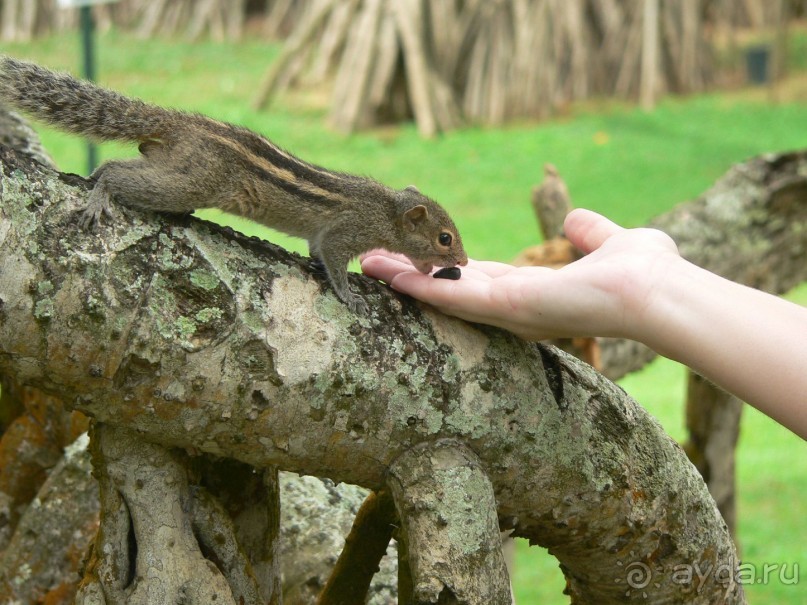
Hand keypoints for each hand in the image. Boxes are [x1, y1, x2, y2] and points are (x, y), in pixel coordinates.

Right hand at [361, 209, 682, 341]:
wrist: (660, 292)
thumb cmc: (647, 275)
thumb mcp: (612, 242)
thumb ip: (590, 233)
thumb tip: (578, 219)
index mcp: (534, 291)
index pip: (480, 278)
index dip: (448, 267)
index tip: (418, 256)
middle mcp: (515, 306)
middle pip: (452, 287)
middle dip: (413, 275)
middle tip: (374, 261)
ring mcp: (509, 310)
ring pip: (444, 292)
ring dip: (405, 278)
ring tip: (368, 261)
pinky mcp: (507, 306)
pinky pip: (453, 293)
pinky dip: (418, 283)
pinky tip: (387, 271)